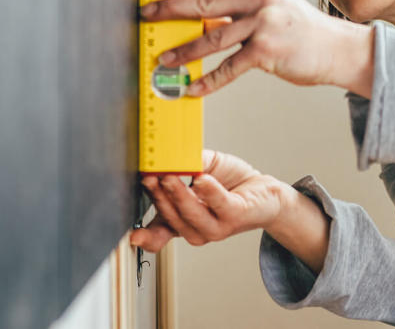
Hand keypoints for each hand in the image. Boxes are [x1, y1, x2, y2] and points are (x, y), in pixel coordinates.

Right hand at [129, 149, 287, 251]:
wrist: (262, 191)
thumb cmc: (228, 183)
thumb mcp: (199, 172)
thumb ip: (183, 165)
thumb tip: (167, 156)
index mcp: (181, 220)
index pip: (158, 234)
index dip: (145, 237)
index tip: (132, 236)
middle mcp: (196, 229)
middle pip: (171, 217)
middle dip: (158, 196)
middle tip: (150, 176)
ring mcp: (215, 226)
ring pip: (191, 214)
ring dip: (179, 194)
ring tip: (170, 175)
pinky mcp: (235, 216)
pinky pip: (220, 205)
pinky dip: (209, 191)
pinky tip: (202, 179)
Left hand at [139, 0, 372, 95]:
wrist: (338, 49)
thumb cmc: (301, 29)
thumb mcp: (273, 4)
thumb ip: (240, 4)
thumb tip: (200, 16)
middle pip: (204, 0)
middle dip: (169, 8)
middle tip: (146, 13)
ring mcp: (263, 24)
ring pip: (211, 38)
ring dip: (183, 51)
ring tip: (164, 59)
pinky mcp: (266, 52)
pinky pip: (229, 68)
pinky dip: (208, 81)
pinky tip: (192, 88)